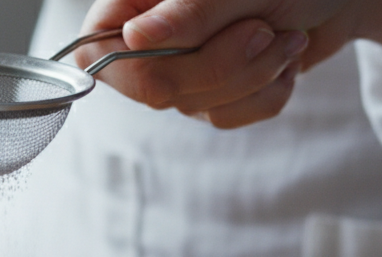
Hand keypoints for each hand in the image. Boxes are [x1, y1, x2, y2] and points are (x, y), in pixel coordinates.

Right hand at [74, 0, 381, 128]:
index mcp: (139, 1)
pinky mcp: (213, 95)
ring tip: (283, 36)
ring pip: (195, 107)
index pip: (98, 49)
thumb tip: (134, 37)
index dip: (133, 66)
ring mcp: (181, 68)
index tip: (180, 51)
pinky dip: (266, 95)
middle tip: (261, 30)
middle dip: (221, 68)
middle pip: (154, 88)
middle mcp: (152, 35)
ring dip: (254, 78)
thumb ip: (188, 13)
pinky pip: (227, 119)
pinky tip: (282, 60)